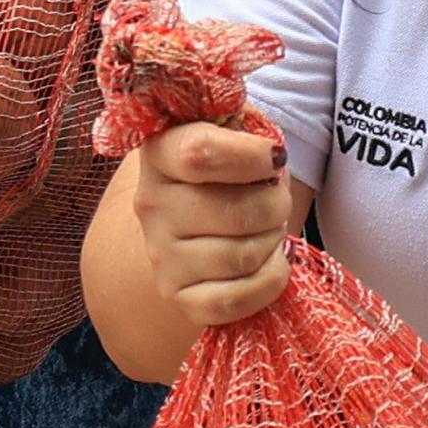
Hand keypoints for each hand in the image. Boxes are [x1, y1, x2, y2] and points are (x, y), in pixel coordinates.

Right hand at [130, 117, 292, 328]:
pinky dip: (268, 281)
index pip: (200, 153)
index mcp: (160, 153)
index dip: (252, 156)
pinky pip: (235, 300)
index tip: (274, 158)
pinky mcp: (179, 297)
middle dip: (276, 206)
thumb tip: (270, 152)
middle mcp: (151, 205)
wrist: (196, 215)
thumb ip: (247, 126)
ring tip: (265, 229)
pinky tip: (267, 262)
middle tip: (273, 200)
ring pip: (242, 257)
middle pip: (238, 213)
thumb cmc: (227, 169)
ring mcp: (161, 255)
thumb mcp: (234, 131)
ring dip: (273, 242)